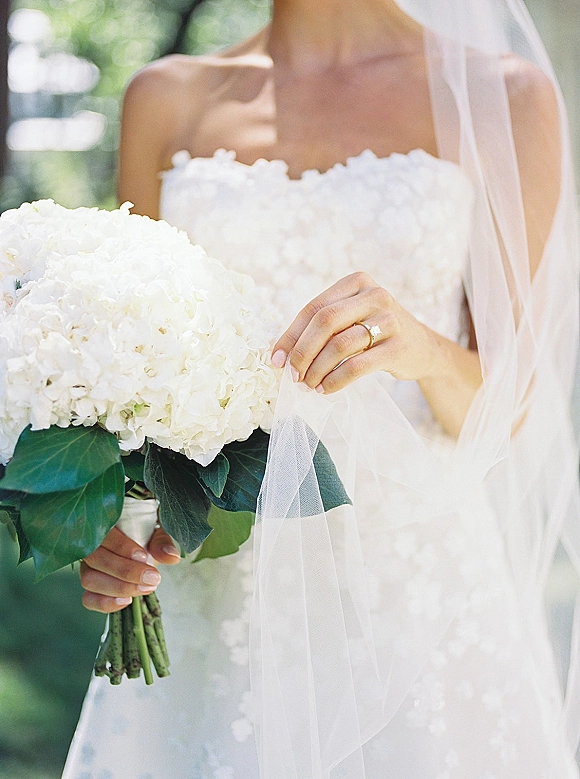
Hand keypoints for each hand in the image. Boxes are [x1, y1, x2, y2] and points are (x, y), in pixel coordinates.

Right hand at [80, 525, 180, 612]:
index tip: (144, 557)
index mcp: (105, 524)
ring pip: (89, 580)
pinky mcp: (92, 586)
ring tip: (146, 588)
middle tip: (152, 578)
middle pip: (95, 560)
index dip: (121, 548)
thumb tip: (171, 557)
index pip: (103, 535)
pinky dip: (105, 603)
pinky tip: (127, 600)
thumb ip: (162, 542)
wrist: (144, 540)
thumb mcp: (158, 530)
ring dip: (119, 587)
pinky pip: (88, 599)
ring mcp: (88, 566)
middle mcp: (90, 545)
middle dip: (126, 572)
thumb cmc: (148, 531)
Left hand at [271, 272, 439, 393]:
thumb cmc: (376, 333)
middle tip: (293, 376)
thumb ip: (321, 327)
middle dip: (302, 352)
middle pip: (324, 322)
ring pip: (339, 345)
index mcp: (356, 282)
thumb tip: (281, 355)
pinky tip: (326, 389)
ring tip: (308, 385)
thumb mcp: (352, 318)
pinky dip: (335, 380)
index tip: (277, 360)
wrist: (423, 348)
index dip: (291, 336)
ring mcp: (389, 320)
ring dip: (317, 370)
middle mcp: (374, 295)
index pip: (314, 308)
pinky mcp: (397, 347)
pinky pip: (357, 366)